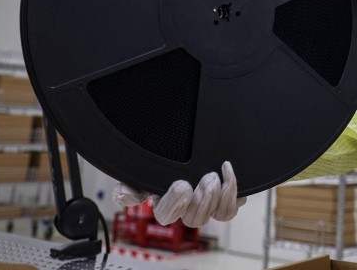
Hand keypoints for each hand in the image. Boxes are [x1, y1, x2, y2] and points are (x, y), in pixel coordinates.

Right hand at [112, 161, 246, 226]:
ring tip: (214, 176)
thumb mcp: (146, 164)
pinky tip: (227, 172)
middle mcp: (186, 206)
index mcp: (165, 199)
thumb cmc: (167, 151)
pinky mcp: (224, 199)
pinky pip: (228, 210)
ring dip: (215, 198)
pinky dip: (231, 194)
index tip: (182, 184)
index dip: (173, 204)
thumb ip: (132, 180)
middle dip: (201, 199)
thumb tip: (124, 195)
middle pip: (193, 220)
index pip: (164, 214)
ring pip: (212, 216)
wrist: (194, 136)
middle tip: (206, 178)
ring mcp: (206, 203)